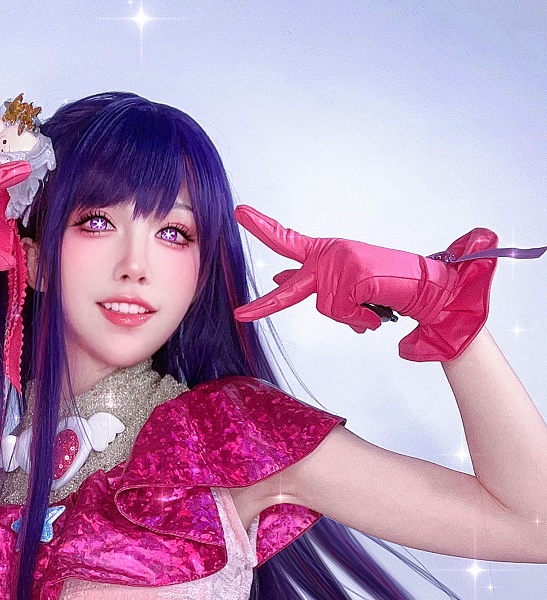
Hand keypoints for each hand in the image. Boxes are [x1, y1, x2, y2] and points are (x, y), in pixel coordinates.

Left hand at [233, 204, 497, 360]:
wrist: (426, 288)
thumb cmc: (387, 290)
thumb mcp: (345, 290)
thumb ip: (313, 286)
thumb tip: (276, 281)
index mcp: (326, 253)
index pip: (289, 241)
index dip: (264, 228)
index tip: (240, 214)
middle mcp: (331, 253)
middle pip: (294, 284)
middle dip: (265, 303)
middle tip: (239, 312)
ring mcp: (341, 262)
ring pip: (327, 309)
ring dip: (350, 317)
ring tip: (371, 307)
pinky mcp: (354, 274)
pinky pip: (344, 312)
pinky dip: (361, 318)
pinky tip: (376, 308)